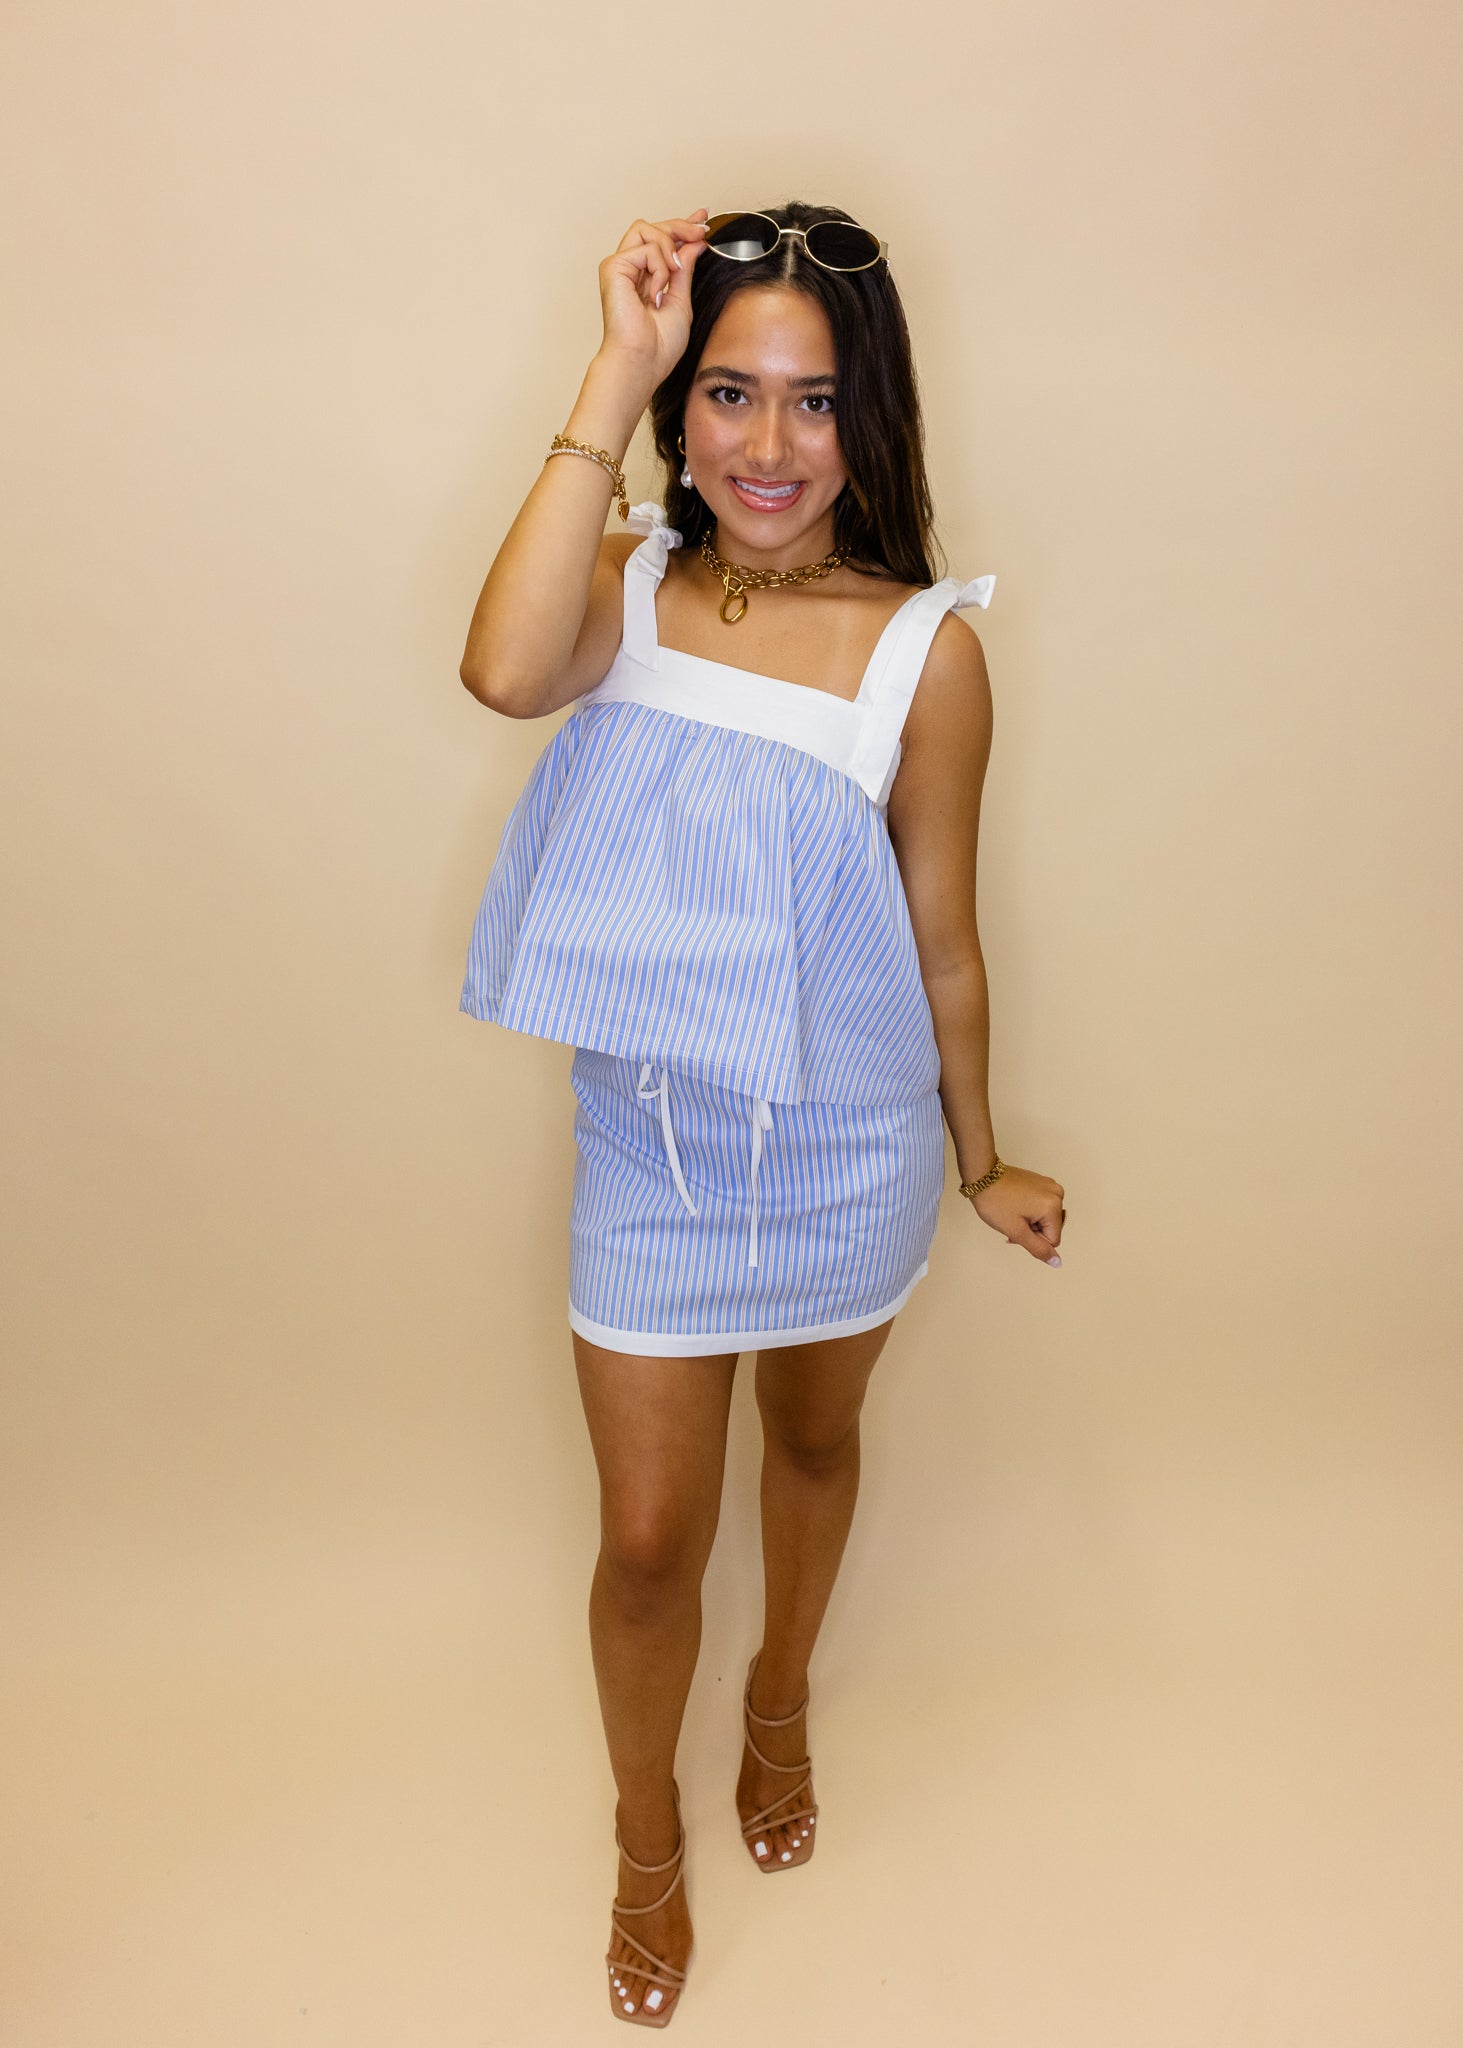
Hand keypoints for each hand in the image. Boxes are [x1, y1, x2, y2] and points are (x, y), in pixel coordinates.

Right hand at [595, 210, 710, 389]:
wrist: (642, 362)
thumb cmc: (658, 345)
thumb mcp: (681, 299)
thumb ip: (685, 269)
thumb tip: (694, 242)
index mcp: (645, 277)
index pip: (661, 240)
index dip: (682, 225)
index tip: (702, 217)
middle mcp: (630, 269)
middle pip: (653, 227)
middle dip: (680, 226)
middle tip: (700, 232)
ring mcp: (620, 267)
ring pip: (647, 229)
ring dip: (669, 248)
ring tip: (673, 276)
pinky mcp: (613, 267)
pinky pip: (646, 248)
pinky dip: (659, 267)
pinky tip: (657, 292)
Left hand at [966, 1164, 1065, 1265]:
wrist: (982, 1175)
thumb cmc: (995, 1200)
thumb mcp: (1016, 1231)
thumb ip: (1038, 1249)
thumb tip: (1056, 1262)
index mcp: (1053, 1206)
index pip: (1053, 1240)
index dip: (1033, 1240)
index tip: (1016, 1229)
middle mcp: (1056, 1193)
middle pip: (1050, 1228)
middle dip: (1032, 1230)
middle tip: (1012, 1222)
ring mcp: (1049, 1186)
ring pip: (1044, 1218)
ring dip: (1030, 1221)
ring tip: (1012, 1212)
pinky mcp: (1041, 1182)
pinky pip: (1041, 1206)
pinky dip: (1029, 1210)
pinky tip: (1015, 1205)